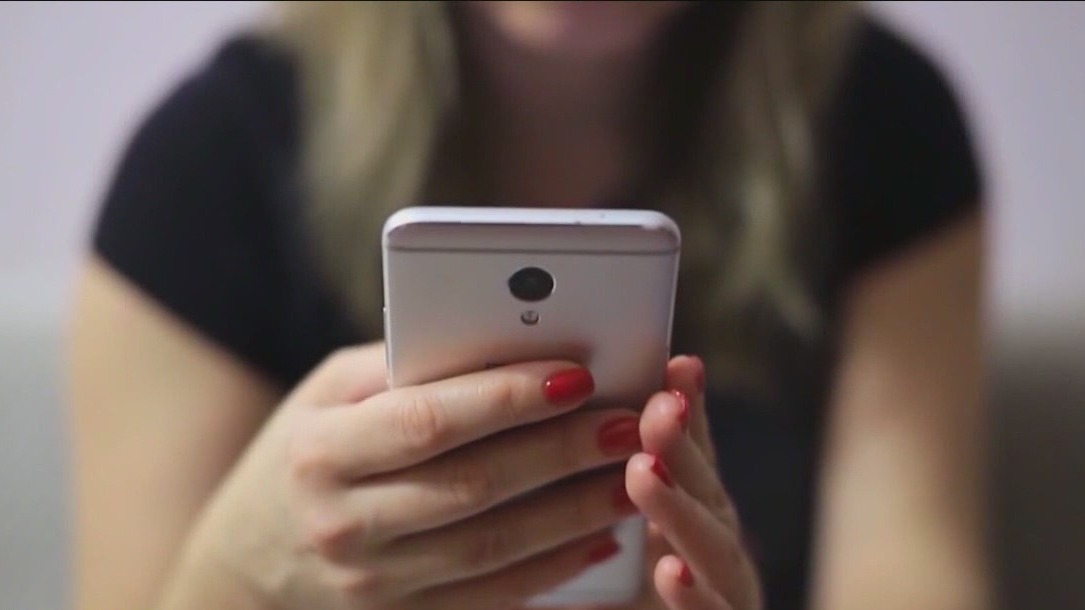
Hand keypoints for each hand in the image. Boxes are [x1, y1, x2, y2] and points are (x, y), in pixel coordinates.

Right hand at [162, 344, 642, 609]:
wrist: (244, 567)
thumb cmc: (301, 456)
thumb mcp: (327, 396)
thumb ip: (404, 368)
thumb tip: (509, 341)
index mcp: (320, 453)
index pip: (429, 421)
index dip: (507, 398)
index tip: (576, 372)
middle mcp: (343, 525)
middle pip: (474, 486)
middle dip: (562, 451)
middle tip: (629, 420)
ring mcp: (373, 586)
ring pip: (494, 549)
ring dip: (574, 511)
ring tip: (633, 472)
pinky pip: (493, 598)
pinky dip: (554, 569)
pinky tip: (601, 535)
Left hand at [621, 355, 763, 609]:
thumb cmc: (635, 599)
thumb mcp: (626, 539)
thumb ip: (618, 489)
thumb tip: (586, 420)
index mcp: (695, 523)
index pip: (696, 460)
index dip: (692, 413)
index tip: (677, 362)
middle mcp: (716, 557)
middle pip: (708, 495)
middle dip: (686, 448)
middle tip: (659, 403)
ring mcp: (726, 598)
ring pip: (714, 553)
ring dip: (682, 510)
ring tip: (645, 471)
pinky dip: (693, 596)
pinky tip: (666, 570)